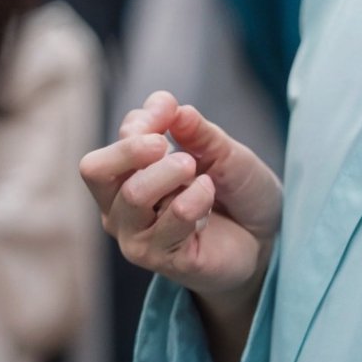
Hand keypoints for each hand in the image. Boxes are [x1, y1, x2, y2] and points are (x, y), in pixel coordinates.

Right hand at [80, 90, 281, 301]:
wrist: (265, 237)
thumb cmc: (235, 192)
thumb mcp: (222, 150)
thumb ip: (194, 129)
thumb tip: (163, 103)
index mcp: (126, 176)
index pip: (112, 141)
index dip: (141, 119)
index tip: (170, 109)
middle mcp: (121, 208)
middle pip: (96, 170)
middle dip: (134, 148)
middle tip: (167, 146)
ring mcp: (137, 237)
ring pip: (135, 194)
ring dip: (173, 173)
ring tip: (200, 175)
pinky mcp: (161, 259)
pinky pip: (175, 215)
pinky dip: (198, 197)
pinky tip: (209, 200)